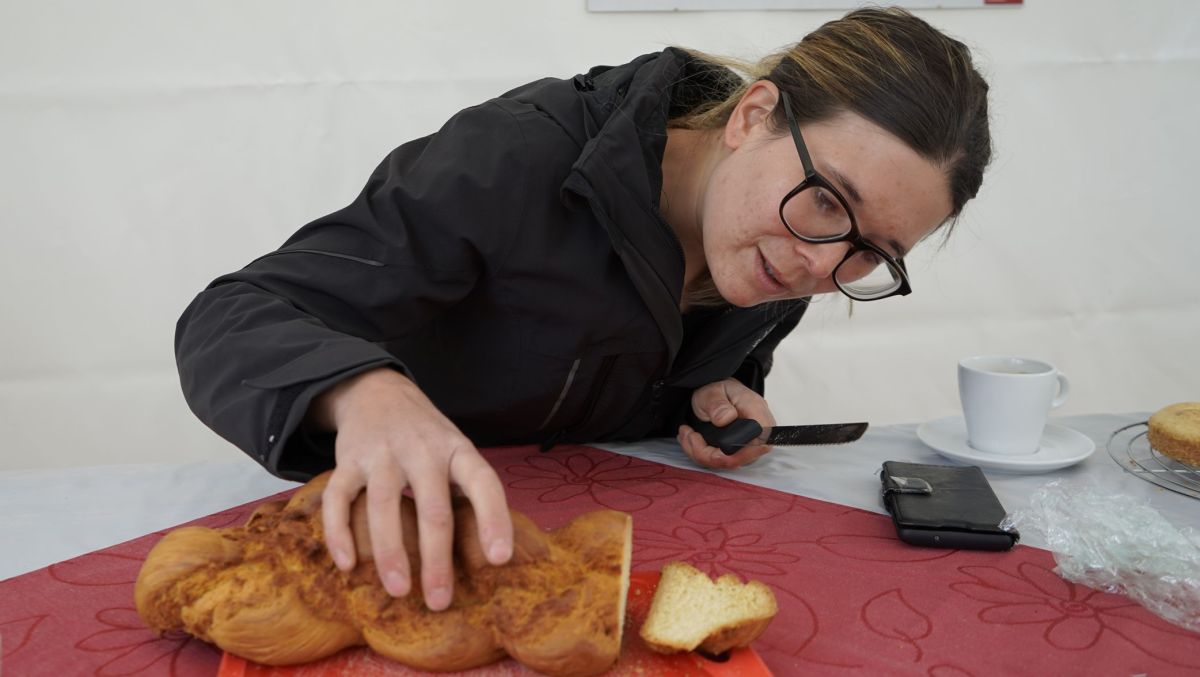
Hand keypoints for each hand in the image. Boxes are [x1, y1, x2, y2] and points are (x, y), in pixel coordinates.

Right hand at [310, 367, 512, 610]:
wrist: (377, 391)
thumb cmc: (426, 437)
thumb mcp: (455, 450)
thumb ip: (467, 491)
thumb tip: (489, 555)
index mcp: (457, 450)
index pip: (484, 482)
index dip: (494, 519)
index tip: (500, 558)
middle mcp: (422, 449)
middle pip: (432, 507)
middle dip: (436, 558)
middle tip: (440, 600)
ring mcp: (382, 453)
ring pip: (384, 505)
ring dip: (390, 552)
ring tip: (399, 591)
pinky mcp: (347, 459)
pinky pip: (339, 498)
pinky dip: (339, 532)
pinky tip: (347, 565)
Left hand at [676, 378, 776, 468]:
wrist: (716, 395)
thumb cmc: (720, 391)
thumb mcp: (713, 391)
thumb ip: (718, 403)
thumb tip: (726, 418)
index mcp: (759, 417)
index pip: (756, 446)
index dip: (730, 452)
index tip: (699, 439)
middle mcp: (758, 437)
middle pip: (736, 459)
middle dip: (704, 453)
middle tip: (687, 434)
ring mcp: (749, 448)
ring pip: (724, 464)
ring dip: (699, 453)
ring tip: (687, 434)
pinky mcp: (738, 454)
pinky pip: (718, 463)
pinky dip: (700, 454)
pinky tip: (691, 440)